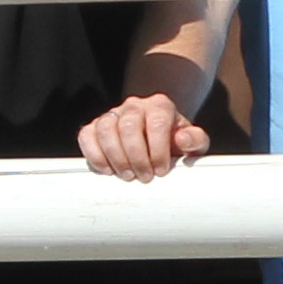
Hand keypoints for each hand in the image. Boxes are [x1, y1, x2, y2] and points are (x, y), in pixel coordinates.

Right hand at [78, 91, 207, 180]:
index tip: (161, 170)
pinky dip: (94, 154)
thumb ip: (196, 140)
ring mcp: (112, 114)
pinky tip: (107, 170)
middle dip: (136, 157)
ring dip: (115, 157)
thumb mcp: (193, 142)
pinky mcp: (94, 126)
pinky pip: (87, 135)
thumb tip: (183, 139)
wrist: (156, 135)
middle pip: (129, 126)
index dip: (158, 149)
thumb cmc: (176, 142)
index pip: (157, 122)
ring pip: (106, 129)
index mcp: (160, 106)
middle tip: (144, 178)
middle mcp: (134, 106)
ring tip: (127, 176)